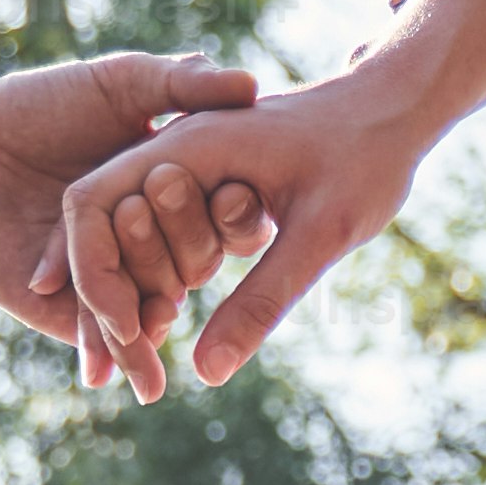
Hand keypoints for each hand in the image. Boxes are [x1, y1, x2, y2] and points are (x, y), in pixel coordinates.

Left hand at [0, 52, 259, 345]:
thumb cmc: (40, 102)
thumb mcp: (124, 81)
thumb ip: (184, 80)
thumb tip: (251, 84)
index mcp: (169, 195)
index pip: (220, 221)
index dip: (237, 217)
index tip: (247, 201)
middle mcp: (145, 243)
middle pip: (189, 269)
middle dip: (188, 257)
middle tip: (168, 221)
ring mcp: (109, 279)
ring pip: (150, 310)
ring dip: (157, 316)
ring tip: (166, 315)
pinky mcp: (64, 308)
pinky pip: (101, 335)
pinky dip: (120, 354)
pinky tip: (141, 370)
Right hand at [35, 0, 485, 402]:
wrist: (394, 110)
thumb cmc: (367, 158)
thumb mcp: (322, 233)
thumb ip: (261, 299)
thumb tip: (206, 373)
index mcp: (185, 145)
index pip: (91, 205)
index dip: (92, 276)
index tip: (126, 334)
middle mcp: (171, 151)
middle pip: (100, 230)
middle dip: (101, 300)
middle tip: (111, 374)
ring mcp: (183, 168)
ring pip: (124, 238)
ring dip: (121, 297)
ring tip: (128, 364)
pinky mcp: (200, 187)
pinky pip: (156, 239)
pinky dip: (149, 284)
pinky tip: (157, 330)